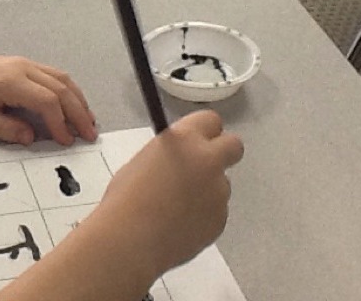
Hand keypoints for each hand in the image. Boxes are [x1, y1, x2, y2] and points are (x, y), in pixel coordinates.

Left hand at [0, 52, 97, 145]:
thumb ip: (6, 129)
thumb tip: (31, 138)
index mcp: (11, 82)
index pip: (47, 101)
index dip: (60, 123)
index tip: (66, 141)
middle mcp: (24, 68)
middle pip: (62, 88)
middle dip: (79, 112)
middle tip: (90, 134)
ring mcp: (26, 63)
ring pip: (62, 78)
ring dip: (78, 100)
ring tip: (89, 121)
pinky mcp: (25, 64)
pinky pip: (55, 74)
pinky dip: (69, 90)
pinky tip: (74, 103)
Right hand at [95, 110, 243, 273]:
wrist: (132, 239)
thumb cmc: (126, 196)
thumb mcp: (144, 160)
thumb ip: (170, 154)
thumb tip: (178, 161)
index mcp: (185, 140)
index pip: (210, 120)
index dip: (203, 131)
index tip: (194, 140)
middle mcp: (208, 161)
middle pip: (234, 146)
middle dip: (222, 152)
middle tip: (202, 166)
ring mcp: (219, 192)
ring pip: (221, 184)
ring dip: (207, 190)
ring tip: (177, 208)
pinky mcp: (221, 220)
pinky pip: (216, 211)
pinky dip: (203, 215)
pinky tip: (179, 225)